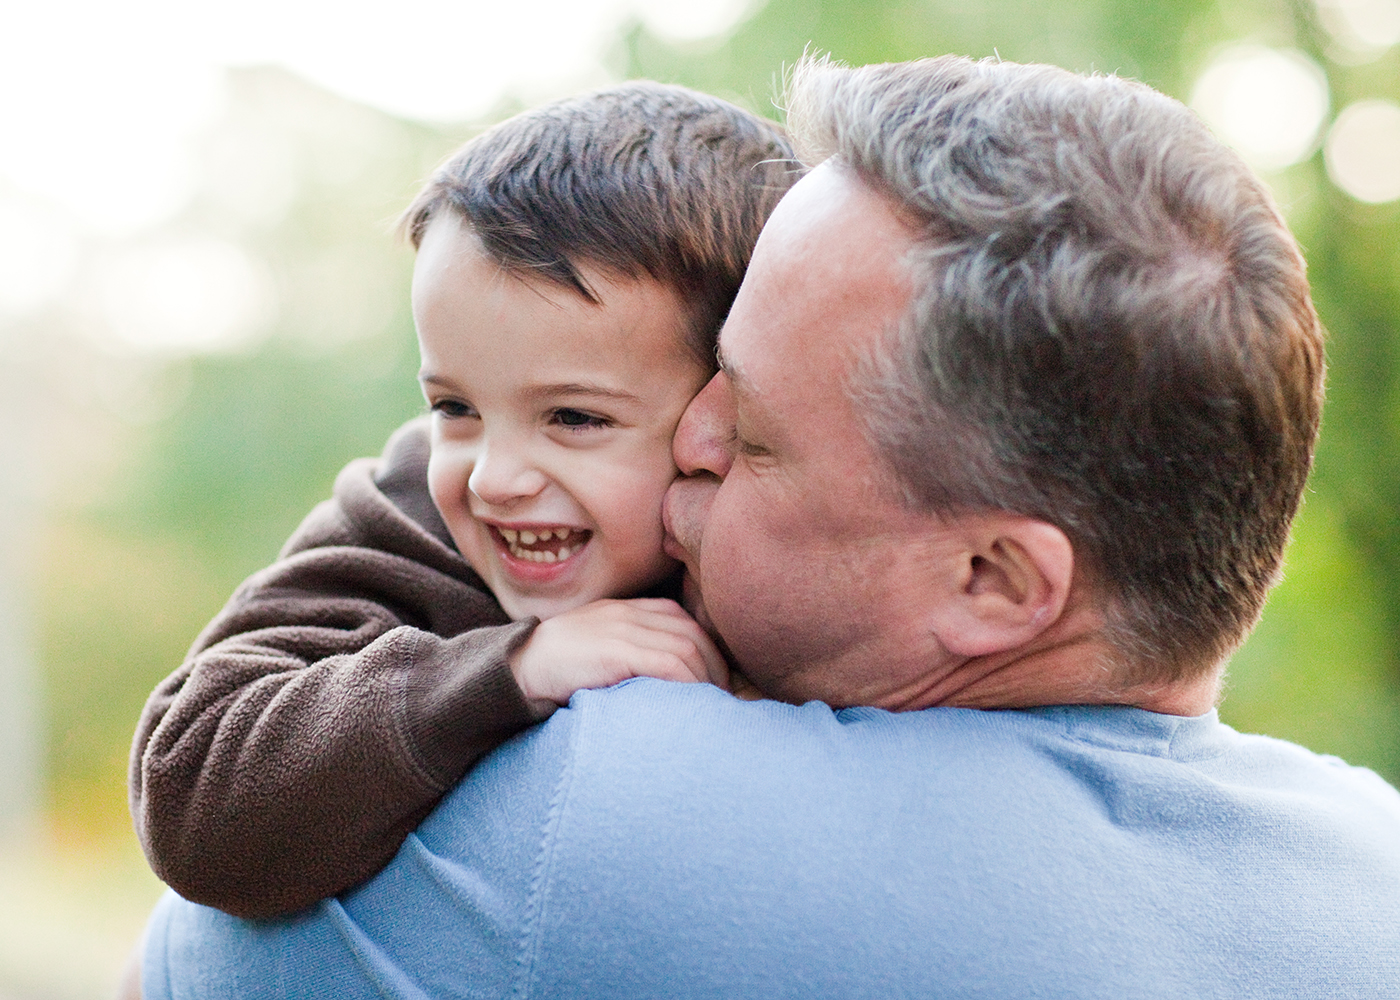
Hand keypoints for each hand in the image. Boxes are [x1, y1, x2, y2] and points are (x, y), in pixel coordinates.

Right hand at [510, 598, 729, 718]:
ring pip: (686, 647)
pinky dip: (687, 683)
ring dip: (705, 680)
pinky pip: (668, 663)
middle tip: (722, 699)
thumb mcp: (599, 647)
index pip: (684, 620)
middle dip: (715, 667)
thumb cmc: (558, 667)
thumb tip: (670, 681)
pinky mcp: (615, 649)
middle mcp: (629, 612)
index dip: (708, 650)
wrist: (515, 666)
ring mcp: (622, 628)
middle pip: (692, 632)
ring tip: (709, 707)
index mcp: (627, 608)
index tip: (717, 680)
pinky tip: (689, 704)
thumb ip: (631, 651)